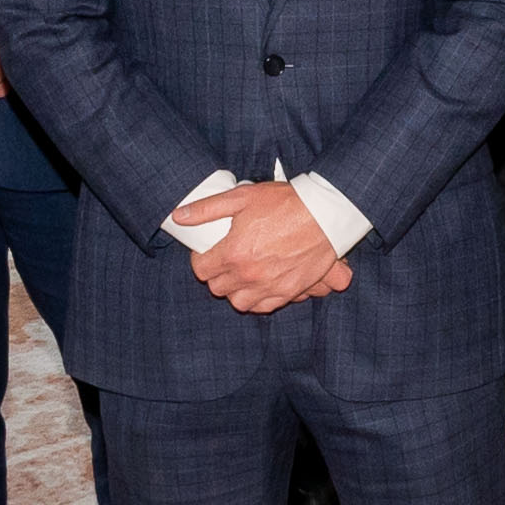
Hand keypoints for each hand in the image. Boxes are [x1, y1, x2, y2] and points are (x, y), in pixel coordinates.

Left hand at [174, 180, 346, 312]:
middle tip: (226, 260)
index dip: (201, 260)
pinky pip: (263, 307)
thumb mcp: (242, 197)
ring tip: (242, 274)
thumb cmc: (285, 203)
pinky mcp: (288, 292)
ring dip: (236, 290)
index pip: (201, 270)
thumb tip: (179, 216)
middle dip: (217, 274)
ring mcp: (269, 286)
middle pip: (218, 288)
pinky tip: (260, 284)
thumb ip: (207, 209)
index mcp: (233, 252)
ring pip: (238, 302)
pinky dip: (258, 299)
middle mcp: (249, 274)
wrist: (325, 214)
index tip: (208, 252)